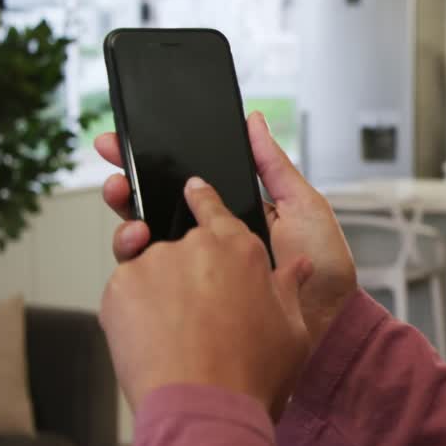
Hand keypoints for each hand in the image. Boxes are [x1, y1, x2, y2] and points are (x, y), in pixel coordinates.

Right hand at [95, 112, 357, 345]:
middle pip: (157, 209)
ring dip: (127, 219)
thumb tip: (253, 121)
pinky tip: (136, 241)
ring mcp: (199, 273)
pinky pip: (156, 279)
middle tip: (114, 168)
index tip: (124, 142)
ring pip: (148, 243)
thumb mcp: (303, 205)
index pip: (185, 184)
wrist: (331, 324)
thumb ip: (274, 166)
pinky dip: (136, 259)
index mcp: (234, 214)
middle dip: (127, 185)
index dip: (153, 163)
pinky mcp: (193, 302)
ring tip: (124, 202)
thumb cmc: (325, 267)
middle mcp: (211, 242)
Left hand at [99, 177, 313, 416]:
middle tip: (195, 311)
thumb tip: (298, 266)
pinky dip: (135, 314)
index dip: (202, 198)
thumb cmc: (251, 376)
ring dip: (158, 293)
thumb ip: (288, 289)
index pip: (213, 206)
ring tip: (177, 336)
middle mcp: (194, 246)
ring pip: (149, 269)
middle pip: (179, 244)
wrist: (204, 410)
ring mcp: (152, 264)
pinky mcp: (119, 289)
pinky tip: (155, 342)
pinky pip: (125, 294)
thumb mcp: (291, 330)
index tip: (192, 191)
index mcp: (239, 248)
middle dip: (184, 270)